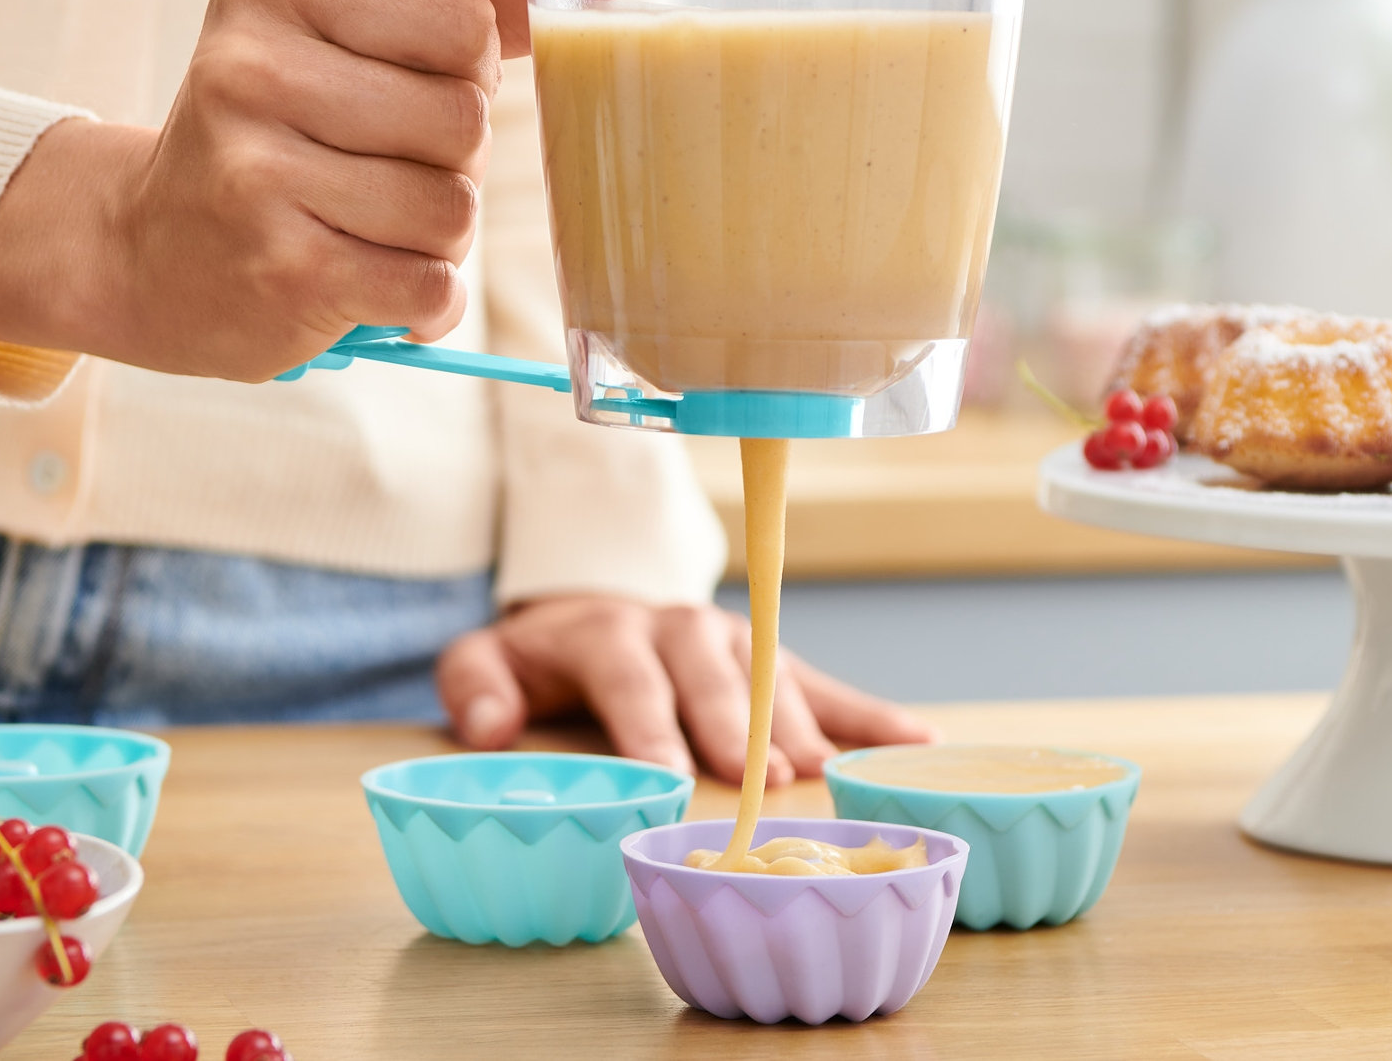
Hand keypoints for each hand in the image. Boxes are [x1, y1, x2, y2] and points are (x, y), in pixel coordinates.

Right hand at [0, 0, 506, 379]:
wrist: (145, 251)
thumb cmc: (271, 138)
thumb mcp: (336, 42)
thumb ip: (452, 16)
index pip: (465, 24)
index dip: (468, 73)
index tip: (412, 89)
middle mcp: (251, 70)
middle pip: (465, 121)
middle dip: (454, 161)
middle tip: (385, 170)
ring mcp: (259, 174)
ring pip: (454, 209)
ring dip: (438, 236)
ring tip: (369, 227)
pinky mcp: (286, 271)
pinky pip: (430, 285)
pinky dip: (426, 299)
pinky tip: (375, 283)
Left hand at [437, 596, 935, 784]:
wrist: (588, 612)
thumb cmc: (541, 660)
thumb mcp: (487, 659)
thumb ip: (474, 684)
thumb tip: (487, 729)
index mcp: (610, 632)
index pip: (631, 676)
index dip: (650, 724)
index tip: (670, 777)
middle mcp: (679, 629)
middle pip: (711, 673)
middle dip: (739, 723)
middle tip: (767, 778)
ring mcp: (732, 642)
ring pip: (772, 675)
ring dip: (801, 722)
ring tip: (830, 774)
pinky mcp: (770, 660)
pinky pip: (826, 683)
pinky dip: (870, 712)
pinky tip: (917, 742)